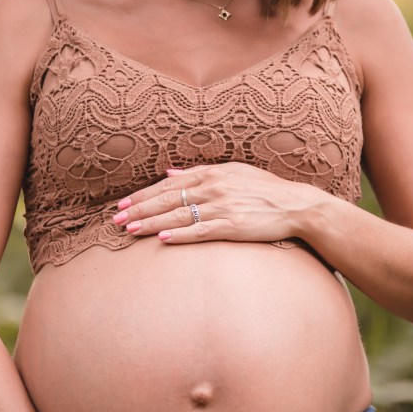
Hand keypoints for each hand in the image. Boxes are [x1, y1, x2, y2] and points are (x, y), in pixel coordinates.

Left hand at [112, 162, 321, 243]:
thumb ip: (199, 172)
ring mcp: (223, 206)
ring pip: (179, 215)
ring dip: (152, 223)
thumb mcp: (232, 172)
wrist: (296, 205)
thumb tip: (170, 172)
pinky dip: (181, 235)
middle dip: (139, 210)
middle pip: (168, 199)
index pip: (168, 184)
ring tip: (130, 231)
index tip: (123, 204)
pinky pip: (201, 231)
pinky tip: (163, 239)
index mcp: (211, 173)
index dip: (143, 195)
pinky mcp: (233, 225)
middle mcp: (213, 187)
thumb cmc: (264, 189)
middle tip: (116, 221)